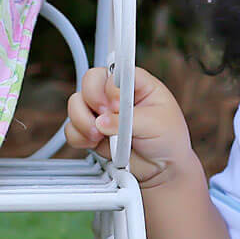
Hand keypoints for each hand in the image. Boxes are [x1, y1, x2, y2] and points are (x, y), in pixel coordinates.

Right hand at [65, 66, 194, 186]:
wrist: (162, 168)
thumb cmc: (168, 139)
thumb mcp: (155, 124)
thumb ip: (127, 120)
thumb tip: (102, 121)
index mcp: (137, 83)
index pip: (116, 70)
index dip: (112, 86)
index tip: (118, 104)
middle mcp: (116, 94)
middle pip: (90, 80)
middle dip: (93, 99)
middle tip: (106, 116)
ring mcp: (102, 112)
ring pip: (76, 102)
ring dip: (83, 119)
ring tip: (100, 135)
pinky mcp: (92, 131)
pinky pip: (72, 129)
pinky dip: (79, 136)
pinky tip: (95, 143)